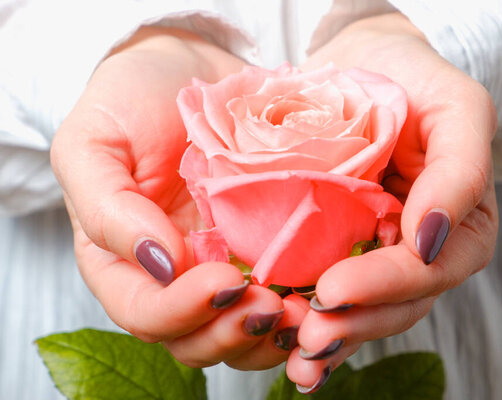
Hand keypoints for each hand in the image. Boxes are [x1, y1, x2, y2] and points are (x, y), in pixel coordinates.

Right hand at [51, 27, 306, 369]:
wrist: (188, 68)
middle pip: (199, 339)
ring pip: (245, 331)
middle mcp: (175, 276)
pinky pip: (285, 293)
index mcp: (124, 263)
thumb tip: (158, 264)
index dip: (183, 311)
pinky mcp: (266, 247)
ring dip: (276, 333)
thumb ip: (107, 209)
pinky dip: (306, 305)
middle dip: (235, 332)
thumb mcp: (93, 143)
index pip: (146, 314)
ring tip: (308, 309)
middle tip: (272, 305)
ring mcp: (224, 264)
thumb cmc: (130, 99)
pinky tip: (328, 292)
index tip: (223, 279)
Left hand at [288, 13, 497, 391]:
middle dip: (352, 324)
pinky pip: (321, 286)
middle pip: (393, 305)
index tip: (334, 289)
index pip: (429, 271)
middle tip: (308, 339)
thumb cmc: (416, 80)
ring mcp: (373, 251)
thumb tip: (430, 240)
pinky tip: (275, 338)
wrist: (363, 62)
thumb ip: (462, 172)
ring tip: (290, 356)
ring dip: (327, 337)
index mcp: (458, 228)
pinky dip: (302, 316)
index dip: (385, 287)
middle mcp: (416, 250)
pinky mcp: (332, 245)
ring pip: (359, 308)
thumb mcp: (458, 110)